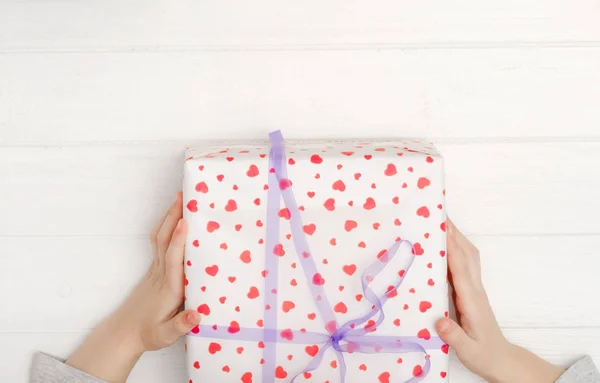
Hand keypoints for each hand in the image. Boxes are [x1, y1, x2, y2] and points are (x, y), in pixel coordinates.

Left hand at [66, 192, 199, 382]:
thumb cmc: (149, 333)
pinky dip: (166, 226)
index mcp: (169, 288)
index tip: (186, 221)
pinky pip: (160, 242)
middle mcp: (161, 274)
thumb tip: (197, 314)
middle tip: (185, 196)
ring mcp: (156, 270)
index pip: (173, 259)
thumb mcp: (166, 335)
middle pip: (165, 239)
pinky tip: (174, 218)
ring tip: (181, 199)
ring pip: (160, 237)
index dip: (180, 240)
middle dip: (174, 217)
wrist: (125, 333)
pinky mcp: (155, 270)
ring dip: (169, 217)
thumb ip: (180, 325)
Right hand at [435, 220, 563, 382]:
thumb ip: (454, 336)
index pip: (459, 267)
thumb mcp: (468, 351)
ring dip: (455, 237)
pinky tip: (443, 245)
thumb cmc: (483, 355)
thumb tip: (440, 321)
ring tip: (439, 221)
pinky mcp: (470, 291)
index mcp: (471, 300)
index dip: (450, 246)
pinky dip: (455, 248)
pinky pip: (464, 263)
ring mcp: (474, 288)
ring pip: (467, 255)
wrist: (501, 360)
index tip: (439, 227)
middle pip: (466, 253)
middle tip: (436, 213)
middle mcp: (474, 289)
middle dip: (453, 232)